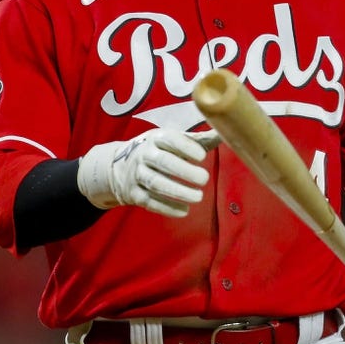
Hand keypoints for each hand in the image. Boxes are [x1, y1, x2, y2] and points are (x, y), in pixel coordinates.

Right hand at [76, 129, 213, 216]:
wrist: (120, 167)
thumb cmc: (157, 151)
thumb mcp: (172, 141)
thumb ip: (198, 140)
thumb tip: (225, 133)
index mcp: (156, 138)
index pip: (170, 139)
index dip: (186, 147)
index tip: (202, 157)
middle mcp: (143, 154)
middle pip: (162, 162)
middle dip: (184, 171)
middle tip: (204, 179)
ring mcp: (137, 175)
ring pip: (156, 183)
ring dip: (178, 191)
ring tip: (198, 197)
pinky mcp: (134, 194)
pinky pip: (150, 202)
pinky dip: (167, 208)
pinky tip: (184, 210)